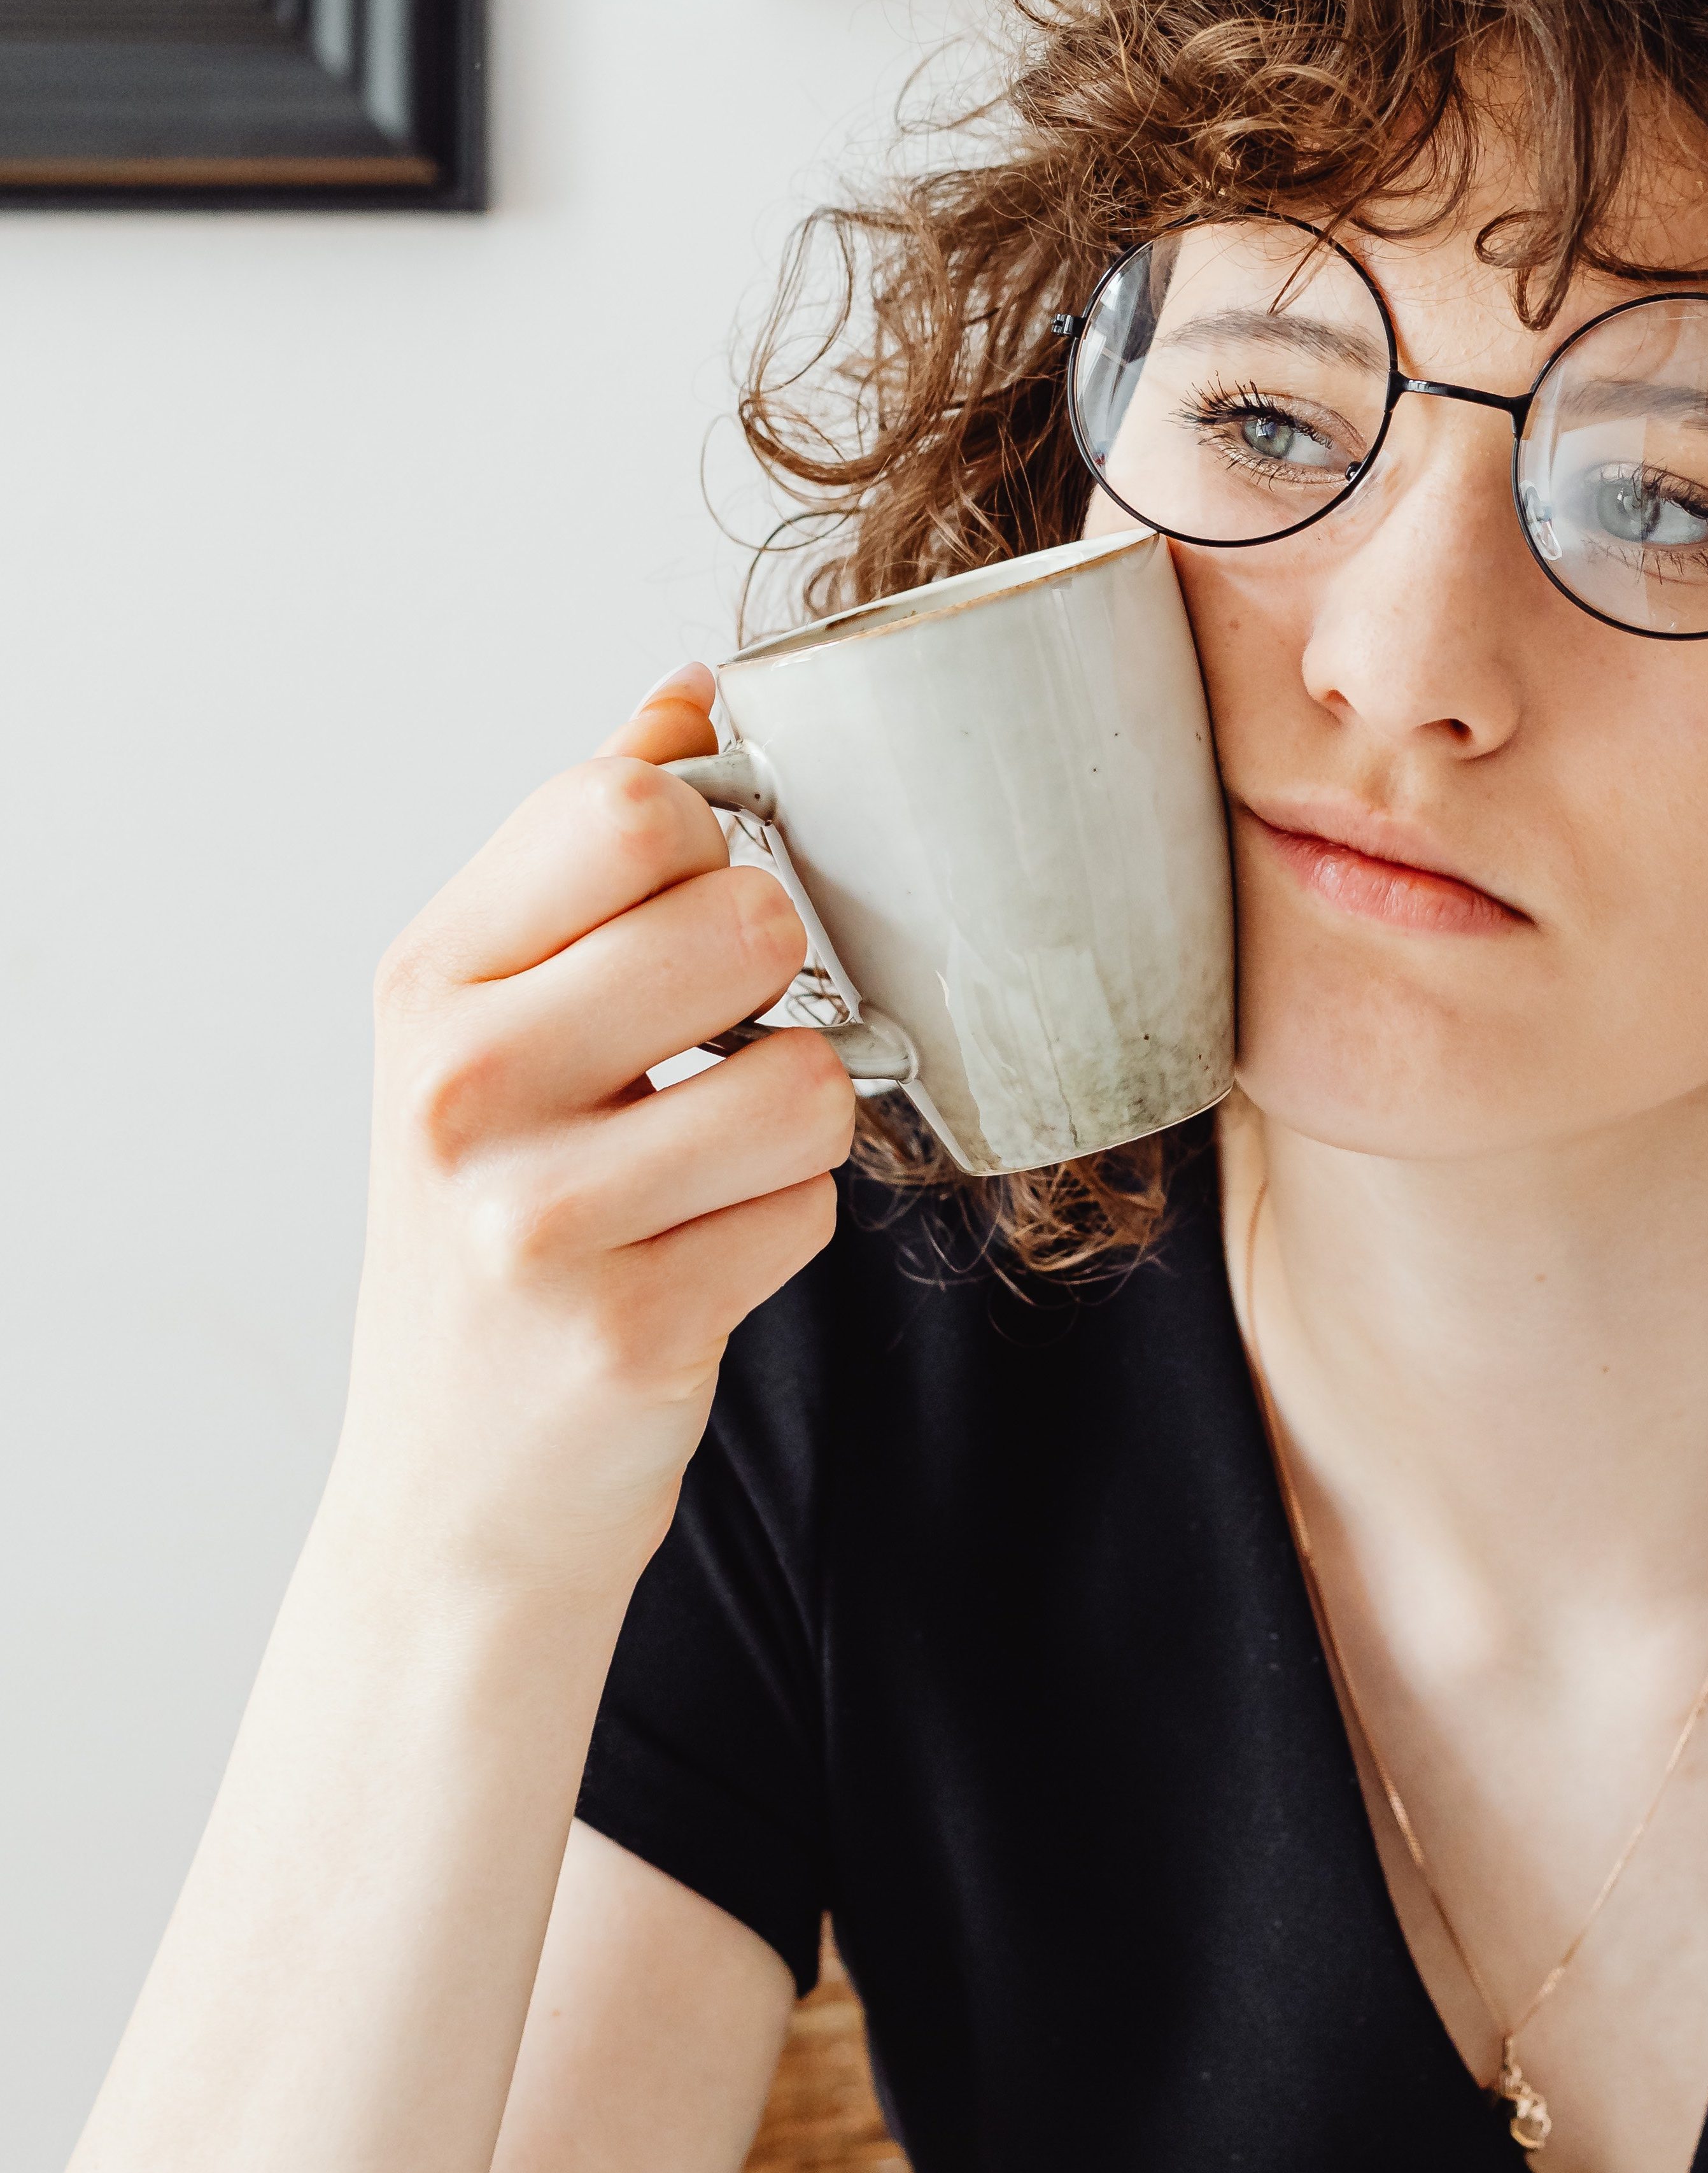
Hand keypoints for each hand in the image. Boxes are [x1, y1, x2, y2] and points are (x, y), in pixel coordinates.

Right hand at [325, 667, 855, 1598]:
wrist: (455, 1483)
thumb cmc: (501, 1212)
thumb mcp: (499, 1016)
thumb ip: (587, 845)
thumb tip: (687, 688)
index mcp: (431, 977)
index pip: (629, 804)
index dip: (712, 846)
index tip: (689, 912)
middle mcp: (459, 1082)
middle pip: (746, 917)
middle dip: (775, 985)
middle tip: (708, 1051)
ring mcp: (536, 1214)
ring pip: (810, 1076)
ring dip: (796, 1123)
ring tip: (706, 1166)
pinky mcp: (629, 1327)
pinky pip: (811, 1210)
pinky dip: (784, 1228)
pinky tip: (698, 1257)